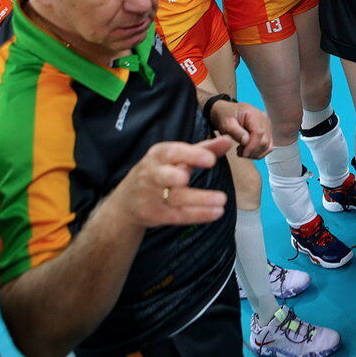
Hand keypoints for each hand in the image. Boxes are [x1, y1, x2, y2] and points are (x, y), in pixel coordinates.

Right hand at [107, 136, 231, 228]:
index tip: (211, 159)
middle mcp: (151, 174)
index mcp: (158, 155)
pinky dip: (198, 214)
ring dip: (199, 200)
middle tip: (191, 177)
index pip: (172, 152)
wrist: (127, 201)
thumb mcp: (178, 157)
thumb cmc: (160, 171)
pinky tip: (216, 212)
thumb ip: (204, 149)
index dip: (191, 155)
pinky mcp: (155, 215)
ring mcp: (151, 196)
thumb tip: (228, 141)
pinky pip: (177, 215)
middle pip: (164, 175)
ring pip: (174, 198)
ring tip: (222, 200)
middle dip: (175, 176)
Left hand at [212, 101, 272, 158]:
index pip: (259, 133)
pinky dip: (259, 152)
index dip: (252, 146)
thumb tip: (246, 142)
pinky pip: (268, 146)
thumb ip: (236, 132)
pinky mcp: (267, 132)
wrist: (227, 111)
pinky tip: (248, 150)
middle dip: (252, 151)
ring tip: (243, 151)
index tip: (243, 153)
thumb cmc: (226, 116)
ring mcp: (267, 125)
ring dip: (255, 153)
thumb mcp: (226, 124)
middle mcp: (264, 119)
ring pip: (268, 145)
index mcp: (254, 114)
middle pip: (265, 141)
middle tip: (239, 152)